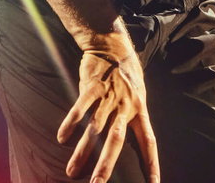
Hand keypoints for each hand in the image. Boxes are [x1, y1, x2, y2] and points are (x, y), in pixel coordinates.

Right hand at [57, 36, 159, 182]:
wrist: (112, 44)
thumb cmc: (126, 73)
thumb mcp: (138, 94)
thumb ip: (133, 117)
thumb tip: (128, 141)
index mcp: (140, 110)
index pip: (148, 141)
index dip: (151, 163)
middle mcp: (125, 106)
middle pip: (116, 140)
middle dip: (106, 165)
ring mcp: (107, 97)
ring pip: (95, 129)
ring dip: (83, 151)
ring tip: (73, 171)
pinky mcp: (91, 87)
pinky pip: (80, 108)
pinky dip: (71, 122)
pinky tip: (63, 138)